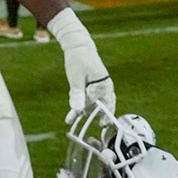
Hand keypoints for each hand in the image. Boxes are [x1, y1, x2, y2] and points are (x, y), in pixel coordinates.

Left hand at [47, 8, 114, 122]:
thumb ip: (77, 94)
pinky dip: (82, 107)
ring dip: (87, 114)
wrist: (79, 46)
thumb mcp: (75, 78)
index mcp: (104, 86)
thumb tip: (77, 109)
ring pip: (95, 105)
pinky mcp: (93, 88)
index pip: (103, 106)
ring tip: (76, 124)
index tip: (97, 126)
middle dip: (98, 119)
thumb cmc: (78, 60)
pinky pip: (89, 100)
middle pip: (103, 108)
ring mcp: (100, 88)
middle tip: (93, 131)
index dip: (99, 117)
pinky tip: (71, 116)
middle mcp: (105, 89)